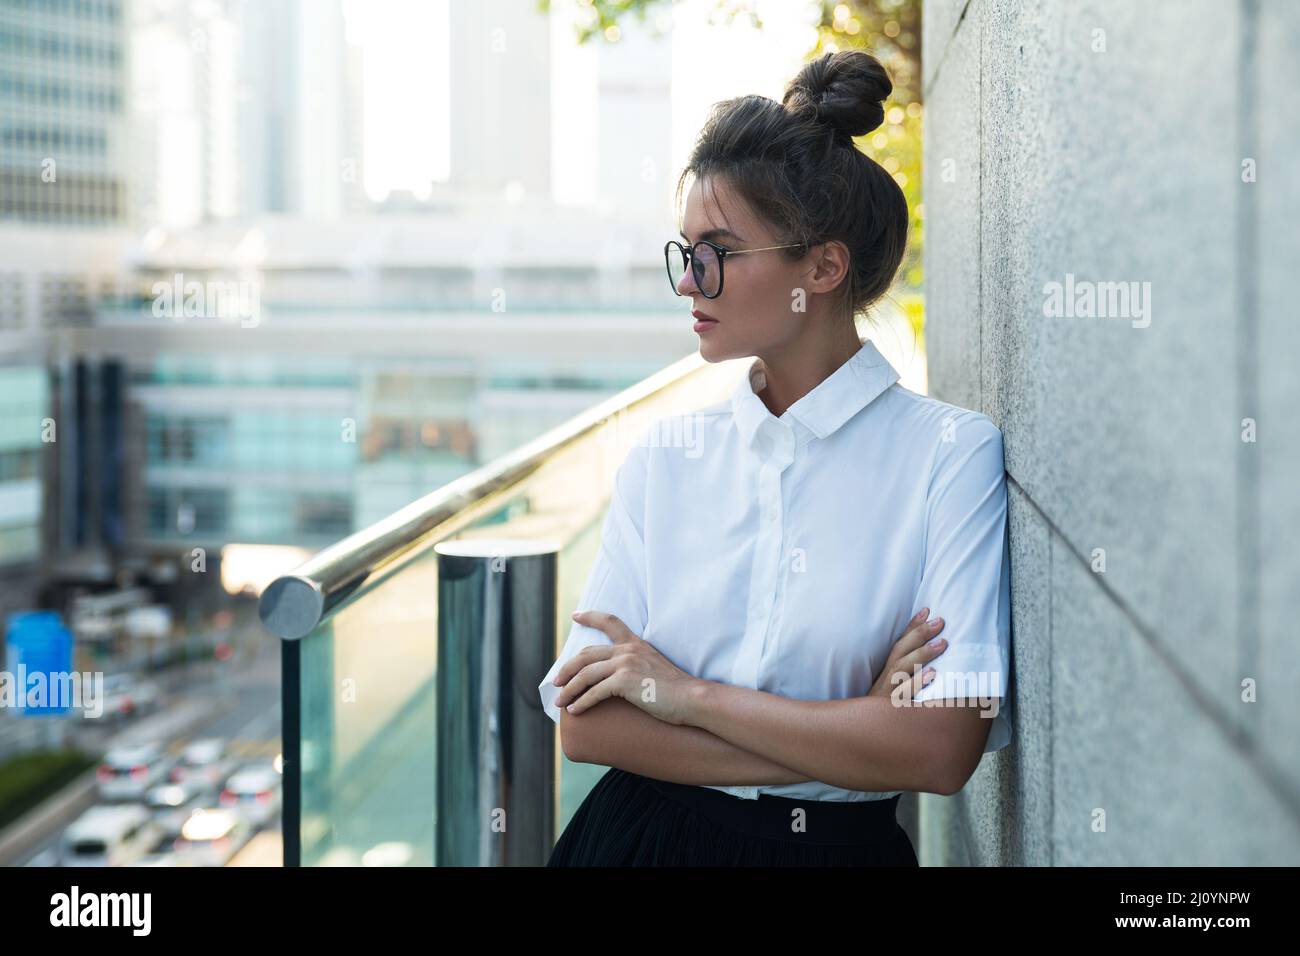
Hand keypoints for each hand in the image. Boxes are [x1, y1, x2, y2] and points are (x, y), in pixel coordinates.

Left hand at [552, 610, 699, 724]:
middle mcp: (628, 650)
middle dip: (567, 668)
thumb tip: (623, 680)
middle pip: (586, 655)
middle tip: (557, 681)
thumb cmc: (677, 691)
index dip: (591, 617)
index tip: (576, 616)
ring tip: (560, 702)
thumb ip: (638, 667)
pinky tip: (575, 711)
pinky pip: (595, 692)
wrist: (692, 698)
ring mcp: (626, 664)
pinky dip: (581, 702)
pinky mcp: (624, 681)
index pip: (610, 622)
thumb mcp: (656, 668)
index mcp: (636, 644)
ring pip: (586, 675)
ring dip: (569, 690)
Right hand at [868, 608, 946, 705]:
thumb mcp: (889, 693)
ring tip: (942, 643)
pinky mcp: (890, 709)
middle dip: (920, 634)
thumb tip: (931, 664)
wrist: (860, 737)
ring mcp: (886, 694)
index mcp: (886, 672)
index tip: (927, 609)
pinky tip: (933, 674)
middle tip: (941, 621)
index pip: (899, 644)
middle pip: (901, 651)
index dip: (911, 626)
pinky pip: (904, 694)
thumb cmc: (882, 714)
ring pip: (903, 668)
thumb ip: (904, 677)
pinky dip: (917, 682)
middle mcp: (885, 679)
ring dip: (922, 654)